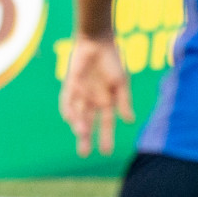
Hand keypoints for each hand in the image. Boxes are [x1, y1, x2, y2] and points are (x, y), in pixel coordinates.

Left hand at [59, 35, 133, 157]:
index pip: (106, 125)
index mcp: (108, 102)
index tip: (106, 152)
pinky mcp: (70, 86)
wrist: (97, 42)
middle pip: (88, 124)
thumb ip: (124, 101)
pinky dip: (68, 110)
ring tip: (81, 133)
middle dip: (85, 138)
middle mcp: (93, 101)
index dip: (106, 138)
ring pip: (77, 114)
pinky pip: (67, 101)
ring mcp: (81, 94)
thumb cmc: (113, 62)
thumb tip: (129, 121)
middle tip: (83, 154)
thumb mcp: (122, 82)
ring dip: (78, 124)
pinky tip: (70, 118)